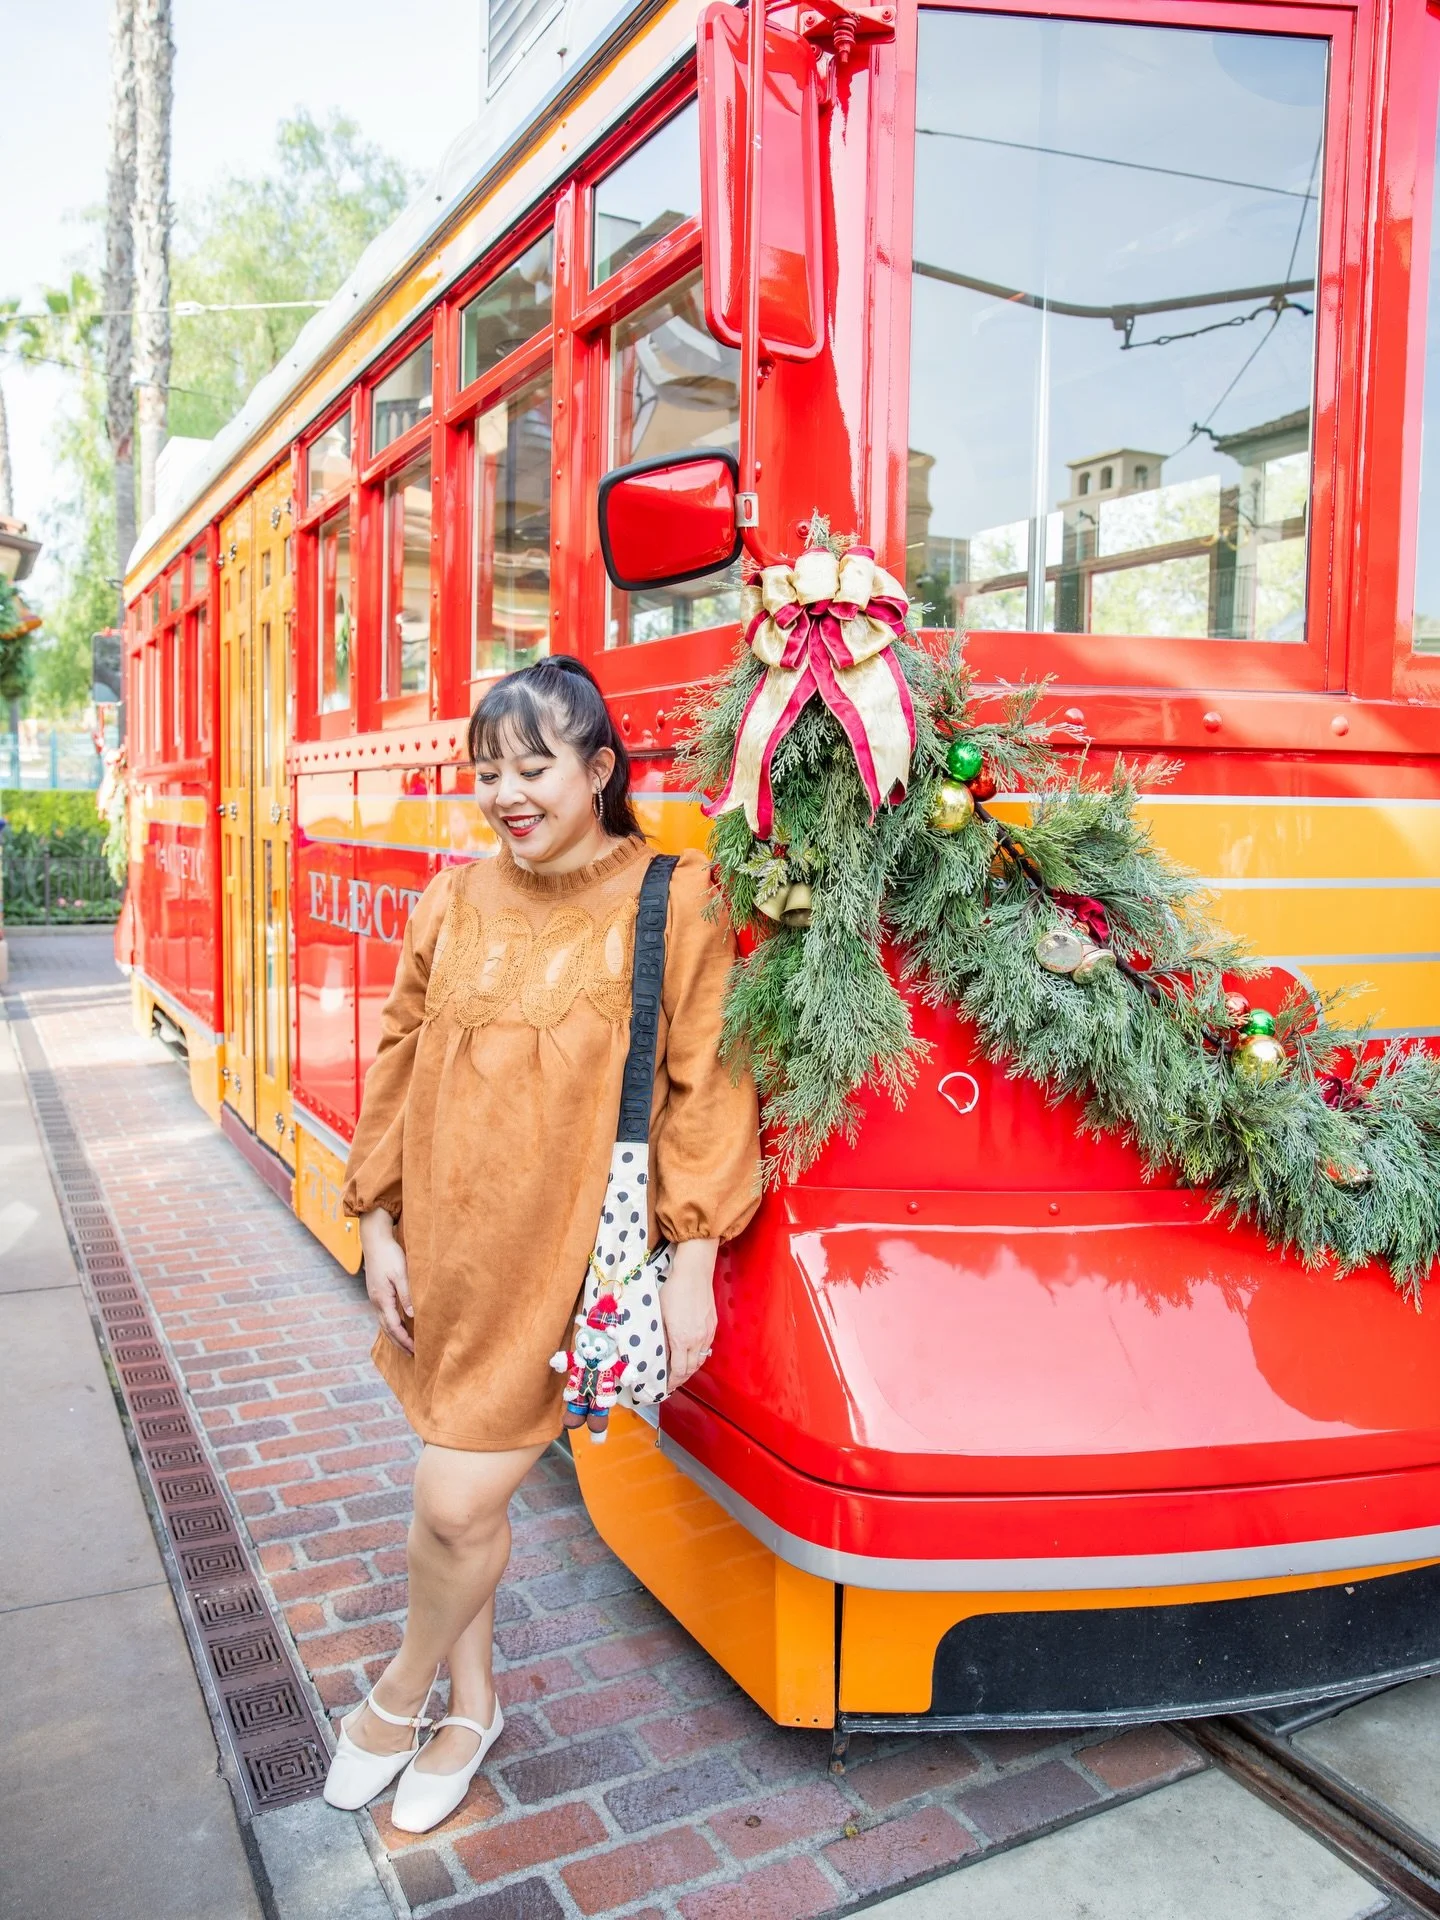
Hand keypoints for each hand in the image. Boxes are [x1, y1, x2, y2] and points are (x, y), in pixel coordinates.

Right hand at [360, 1210, 413, 1353]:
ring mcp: (375, 1297)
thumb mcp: (401, 1273)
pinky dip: (391, 1324)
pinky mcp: (376, 1291)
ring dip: (394, 1335)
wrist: (374, 1239)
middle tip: (412, 1355)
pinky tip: (398, 1325)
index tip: (415, 1351)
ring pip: (383, 1322)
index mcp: (382, 1299)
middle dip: (399, 1342)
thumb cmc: (390, 1254)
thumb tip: (412, 1316)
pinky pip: (383, 1314)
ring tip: (406, 1344)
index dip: (404, 1340)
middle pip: (386, 1329)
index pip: (393, 1326)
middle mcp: (376, 1301)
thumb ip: (406, 1294)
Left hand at [662, 1239, 718, 1390]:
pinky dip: (698, 1355)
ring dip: (691, 1368)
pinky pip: (706, 1347)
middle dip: (681, 1378)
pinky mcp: (712, 1325)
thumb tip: (659, 1351)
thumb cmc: (673, 1290)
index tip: (666, 1387)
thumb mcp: (659, 1314)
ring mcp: (707, 1333)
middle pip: (691, 1368)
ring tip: (681, 1370)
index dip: (672, 1382)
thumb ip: (661, 1336)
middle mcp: (697, 1340)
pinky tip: (692, 1352)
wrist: (694, 1273)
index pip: (678, 1370)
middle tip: (672, 1382)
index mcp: (681, 1339)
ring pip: (700, 1359)